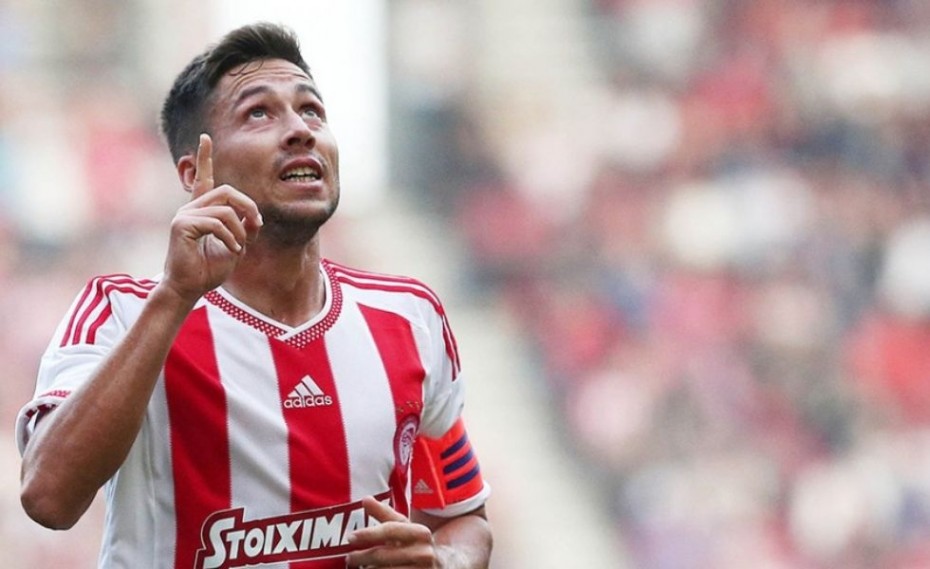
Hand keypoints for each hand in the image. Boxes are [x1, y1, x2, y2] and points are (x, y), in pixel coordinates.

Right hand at [162, 134, 262, 301]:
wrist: (190, 288)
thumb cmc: (210, 269)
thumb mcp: (236, 244)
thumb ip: (245, 227)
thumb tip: (254, 216)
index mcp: (202, 210)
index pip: (203, 178)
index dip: (204, 158)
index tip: (205, 137)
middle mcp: (191, 207)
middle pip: (227, 191)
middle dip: (248, 207)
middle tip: (256, 226)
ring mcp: (184, 214)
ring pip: (225, 209)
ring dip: (240, 230)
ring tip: (239, 247)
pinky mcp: (181, 225)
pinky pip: (217, 223)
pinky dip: (230, 237)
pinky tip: (232, 250)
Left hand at [345, 497, 440, 567]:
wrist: (450, 564)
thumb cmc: (420, 544)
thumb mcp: (407, 528)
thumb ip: (386, 515)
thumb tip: (365, 499)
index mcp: (421, 533)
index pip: (391, 530)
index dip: (369, 534)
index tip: (351, 538)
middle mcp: (425, 553)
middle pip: (385, 554)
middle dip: (362, 557)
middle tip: (349, 558)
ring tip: (360, 568)